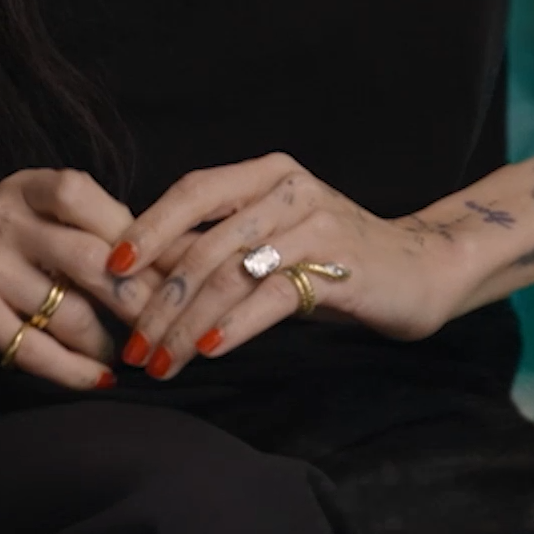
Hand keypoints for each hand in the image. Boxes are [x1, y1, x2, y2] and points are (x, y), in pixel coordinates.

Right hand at [0, 167, 178, 390]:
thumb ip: (83, 227)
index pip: (98, 204)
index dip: (145, 241)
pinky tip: (99, 379)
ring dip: (108, 342)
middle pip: (93, 259)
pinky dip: (75, 370)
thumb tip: (169, 251)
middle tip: (170, 325)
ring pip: (69, 310)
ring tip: (130, 355)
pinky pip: (36, 348)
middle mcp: (5, 218)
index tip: (182, 273)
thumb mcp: (27, 217)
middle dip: (140, 299)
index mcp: (27, 186)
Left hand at [103, 152, 471, 379]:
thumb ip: (226, 241)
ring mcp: (315, 223)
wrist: (421, 268)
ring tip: (163, 361)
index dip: (149, 226)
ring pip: (232, 273)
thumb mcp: (277, 236)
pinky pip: (273, 295)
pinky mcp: (339, 265)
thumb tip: (149, 277)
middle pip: (206, 241)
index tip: (112, 267)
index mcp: (266, 172)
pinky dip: (236, 325)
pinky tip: (210, 350)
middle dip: (162, 298)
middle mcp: (288, 188)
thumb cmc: (334, 256)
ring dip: (188, 323)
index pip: (194, 190)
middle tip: (134, 344)